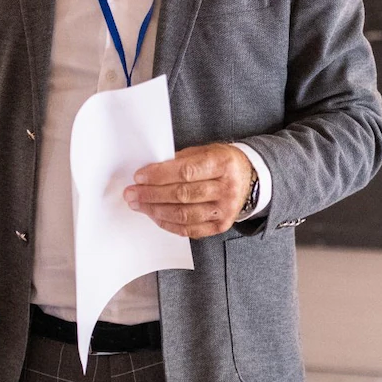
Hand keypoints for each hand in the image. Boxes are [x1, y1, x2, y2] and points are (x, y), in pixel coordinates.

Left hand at [125, 144, 252, 238]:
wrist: (248, 178)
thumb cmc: (222, 162)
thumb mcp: (205, 151)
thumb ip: (181, 160)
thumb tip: (150, 173)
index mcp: (222, 164)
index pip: (186, 171)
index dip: (159, 175)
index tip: (139, 177)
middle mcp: (227, 188)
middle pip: (182, 194)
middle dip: (151, 194)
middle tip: (132, 193)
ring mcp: (225, 209)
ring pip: (184, 214)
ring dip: (156, 211)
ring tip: (139, 205)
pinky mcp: (221, 225)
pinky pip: (189, 230)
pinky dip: (169, 224)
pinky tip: (155, 216)